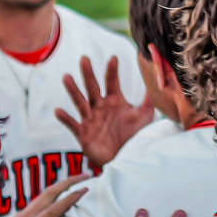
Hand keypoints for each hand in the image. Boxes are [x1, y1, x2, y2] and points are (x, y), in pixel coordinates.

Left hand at [0, 174, 89, 216]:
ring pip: (41, 195)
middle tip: (86, 175)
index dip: (71, 198)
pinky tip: (57, 196)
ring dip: (59, 186)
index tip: (86, 188)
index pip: (54, 209)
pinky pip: (36, 202)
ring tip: (76, 181)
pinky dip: (50, 195)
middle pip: (48, 194)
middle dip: (68, 182)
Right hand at [57, 55, 155, 170]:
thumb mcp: (143, 117)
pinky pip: (72, 124)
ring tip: (67, 77)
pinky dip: (65, 118)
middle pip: (93, 87)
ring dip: (73, 90)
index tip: (113, 58)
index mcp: (114, 100)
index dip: (112, 70)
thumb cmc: (134, 137)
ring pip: (80, 101)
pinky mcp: (83, 133)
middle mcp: (100, 106)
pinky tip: (58, 110)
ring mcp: (90, 119)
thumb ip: (148, 101)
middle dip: (89, 73)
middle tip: (84, 58)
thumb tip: (157, 83)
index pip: (112, 82)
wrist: (125, 159)